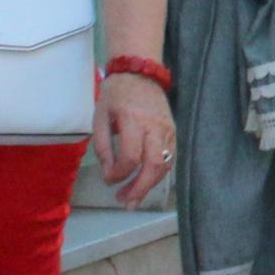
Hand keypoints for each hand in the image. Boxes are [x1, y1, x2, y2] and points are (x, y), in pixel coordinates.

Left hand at [92, 74, 173, 206]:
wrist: (140, 72)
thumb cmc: (116, 94)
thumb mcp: (100, 117)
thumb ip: (104, 147)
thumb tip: (110, 174)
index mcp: (133, 120)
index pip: (131, 156)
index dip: (119, 174)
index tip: (108, 180)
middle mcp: (155, 126)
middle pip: (153, 165)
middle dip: (140, 188)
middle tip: (126, 202)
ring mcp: (168, 129)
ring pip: (165, 165)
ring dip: (150, 185)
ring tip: (134, 198)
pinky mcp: (173, 131)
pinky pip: (169, 158)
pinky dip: (158, 173)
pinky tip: (146, 182)